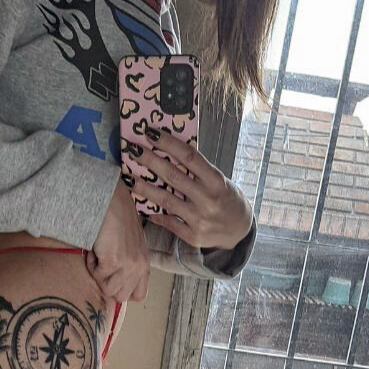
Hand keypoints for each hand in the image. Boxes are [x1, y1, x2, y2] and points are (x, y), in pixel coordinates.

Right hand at [86, 179, 149, 302]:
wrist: (110, 202)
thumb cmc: (116, 219)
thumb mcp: (129, 246)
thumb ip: (127, 265)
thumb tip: (112, 286)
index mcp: (145, 264)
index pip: (139, 295)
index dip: (122, 291)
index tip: (112, 278)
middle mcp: (140, 266)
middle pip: (120, 297)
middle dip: (107, 283)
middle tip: (103, 264)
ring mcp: (129, 265)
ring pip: (108, 290)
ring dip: (98, 274)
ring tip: (99, 255)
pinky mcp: (115, 261)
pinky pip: (97, 275)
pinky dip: (91, 264)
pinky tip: (95, 249)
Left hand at [121, 128, 252, 251]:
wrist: (238, 230)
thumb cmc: (225, 199)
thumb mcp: (218, 180)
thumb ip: (198, 170)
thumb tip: (169, 150)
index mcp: (216, 181)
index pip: (189, 157)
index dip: (169, 143)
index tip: (151, 133)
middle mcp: (208, 199)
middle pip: (173, 176)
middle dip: (150, 161)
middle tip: (133, 150)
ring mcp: (199, 220)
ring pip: (166, 200)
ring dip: (145, 188)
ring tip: (129, 178)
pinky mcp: (192, 236)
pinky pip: (169, 222)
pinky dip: (155, 213)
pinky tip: (141, 204)